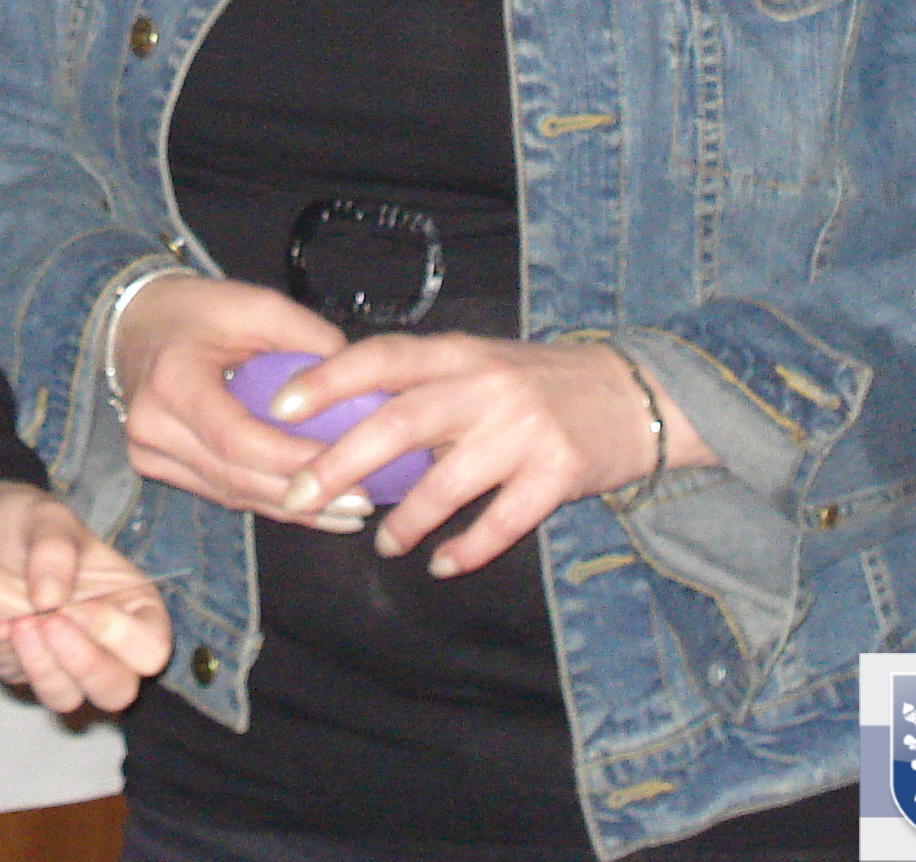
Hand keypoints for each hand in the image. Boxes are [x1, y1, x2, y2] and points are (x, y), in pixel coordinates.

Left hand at [0, 479, 172, 712]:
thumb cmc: (25, 523)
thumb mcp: (48, 517)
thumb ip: (56, 550)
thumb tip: (50, 602)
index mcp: (127, 605)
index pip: (151, 650)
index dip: (120, 638)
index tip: (80, 606)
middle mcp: (97, 642)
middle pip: (117, 692)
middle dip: (86, 666)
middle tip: (52, 622)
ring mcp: (53, 659)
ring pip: (67, 700)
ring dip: (44, 668)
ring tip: (20, 623)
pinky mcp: (10, 664)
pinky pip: (14, 680)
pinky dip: (6, 656)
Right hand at [110, 274, 348, 518]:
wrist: (137, 321)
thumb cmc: (199, 310)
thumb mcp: (257, 304)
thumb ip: (308, 337)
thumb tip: (358, 384)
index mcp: (173, 380)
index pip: (236, 438)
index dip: (291, 460)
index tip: (348, 468)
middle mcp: (151, 425)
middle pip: (235, 477)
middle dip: (303, 495)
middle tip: (362, 502)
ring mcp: (146, 451)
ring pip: (230, 494)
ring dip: (291, 508)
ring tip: (347, 511)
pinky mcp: (153, 466)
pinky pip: (219, 492)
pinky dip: (267, 501)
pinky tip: (311, 507)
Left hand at [265, 336, 714, 574]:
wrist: (636, 395)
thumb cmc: (537, 384)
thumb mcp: (480, 364)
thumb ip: (422, 385)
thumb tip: (342, 419)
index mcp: (459, 353)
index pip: (382, 357)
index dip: (327, 379)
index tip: (279, 407)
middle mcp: (487, 386)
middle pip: (399, 423)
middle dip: (340, 462)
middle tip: (297, 496)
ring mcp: (524, 430)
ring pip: (446, 482)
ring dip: (405, 520)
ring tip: (383, 543)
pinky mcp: (558, 474)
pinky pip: (501, 522)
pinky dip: (466, 549)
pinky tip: (442, 563)